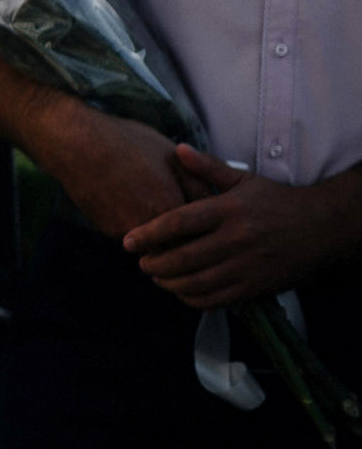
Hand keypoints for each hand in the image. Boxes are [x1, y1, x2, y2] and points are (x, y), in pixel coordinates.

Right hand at [38, 107, 198, 240]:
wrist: (76, 144)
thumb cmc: (129, 143)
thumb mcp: (174, 157)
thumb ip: (201, 186)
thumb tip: (217, 208)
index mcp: (171, 209)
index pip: (200, 240)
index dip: (207, 236)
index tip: (211, 232)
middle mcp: (148, 228)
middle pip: (177, 249)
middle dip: (185, 243)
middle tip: (190, 230)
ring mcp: (124, 231)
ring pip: (153, 245)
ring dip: (161, 237)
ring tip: (158, 209)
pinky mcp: (106, 229)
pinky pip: (132, 235)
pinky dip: (138, 227)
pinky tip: (132, 203)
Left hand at [123, 145, 339, 309]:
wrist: (322, 228)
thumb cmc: (277, 201)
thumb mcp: (243, 180)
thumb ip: (208, 167)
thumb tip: (177, 149)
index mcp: (227, 210)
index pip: (178, 223)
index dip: (149, 234)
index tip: (127, 241)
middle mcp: (236, 239)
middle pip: (182, 258)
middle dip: (154, 264)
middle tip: (141, 263)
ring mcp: (246, 265)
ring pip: (196, 283)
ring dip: (169, 284)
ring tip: (158, 277)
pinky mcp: (256, 286)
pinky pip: (217, 299)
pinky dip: (193, 299)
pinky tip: (183, 291)